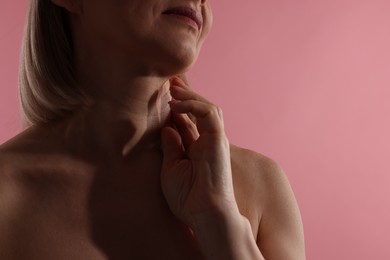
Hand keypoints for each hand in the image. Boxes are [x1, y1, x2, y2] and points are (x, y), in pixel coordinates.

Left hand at [160, 76, 239, 228]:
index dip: (178, 107)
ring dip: (190, 95)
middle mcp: (207, 142)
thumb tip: (167, 127)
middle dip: (186, 94)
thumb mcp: (171, 169)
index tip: (165, 94)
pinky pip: (208, 113)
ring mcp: (214, 139)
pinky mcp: (218, 138)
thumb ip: (171, 147)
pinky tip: (177, 104)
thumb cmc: (188, 198)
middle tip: (171, 81)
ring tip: (173, 87)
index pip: (188, 121)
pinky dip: (193, 104)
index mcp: (196, 149)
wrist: (205, 213)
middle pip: (198, 110)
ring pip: (207, 107)